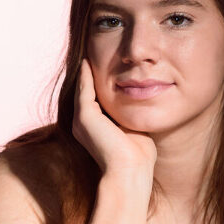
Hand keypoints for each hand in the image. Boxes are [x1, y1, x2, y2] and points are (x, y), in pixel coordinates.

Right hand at [72, 60, 156, 179]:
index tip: (105, 64)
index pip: (93, 98)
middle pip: (84, 91)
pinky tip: (88, 61)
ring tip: (88, 53)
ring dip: (85, 70)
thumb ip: (131, 113)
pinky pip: (84, 89)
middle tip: (90, 52)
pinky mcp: (84, 117)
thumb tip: (143, 98)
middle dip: (88, 72)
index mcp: (92, 128)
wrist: (131, 171)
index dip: (97, 81)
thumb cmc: (138, 156)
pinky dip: (85, 74)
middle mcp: (81, 124)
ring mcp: (80, 120)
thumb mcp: (134, 127)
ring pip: (82, 88)